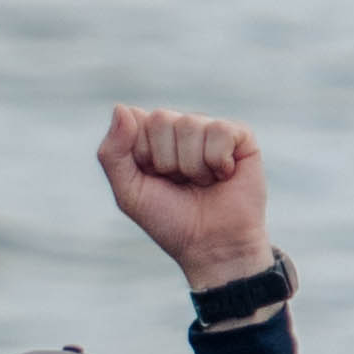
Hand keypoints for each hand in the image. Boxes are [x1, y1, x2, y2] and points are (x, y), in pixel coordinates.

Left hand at [97, 106, 273, 286]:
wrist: (211, 246)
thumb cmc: (170, 220)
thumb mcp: (129, 192)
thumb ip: (113, 153)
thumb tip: (122, 107)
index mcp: (151, 137)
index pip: (135, 120)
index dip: (142, 156)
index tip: (153, 179)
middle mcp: (180, 128)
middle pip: (161, 119)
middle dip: (166, 161)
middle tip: (180, 182)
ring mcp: (210, 130)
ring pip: (190, 124)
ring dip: (192, 166)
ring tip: (202, 183)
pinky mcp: (240, 137)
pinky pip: (220, 131)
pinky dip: (217, 161)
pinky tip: (223, 175)